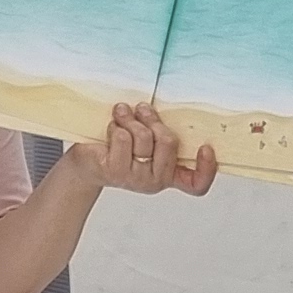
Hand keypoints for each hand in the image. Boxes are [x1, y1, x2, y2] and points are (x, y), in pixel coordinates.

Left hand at [73, 101, 217, 198]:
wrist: (85, 161)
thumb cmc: (118, 145)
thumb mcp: (146, 137)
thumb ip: (160, 130)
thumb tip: (168, 108)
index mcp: (169, 173)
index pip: (196, 184)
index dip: (207, 169)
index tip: (205, 147)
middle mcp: (154, 180)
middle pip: (168, 142)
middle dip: (153, 120)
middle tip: (141, 110)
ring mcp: (135, 179)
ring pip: (144, 138)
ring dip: (131, 118)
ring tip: (121, 113)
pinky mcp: (115, 172)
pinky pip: (123, 138)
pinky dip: (116, 125)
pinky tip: (110, 127)